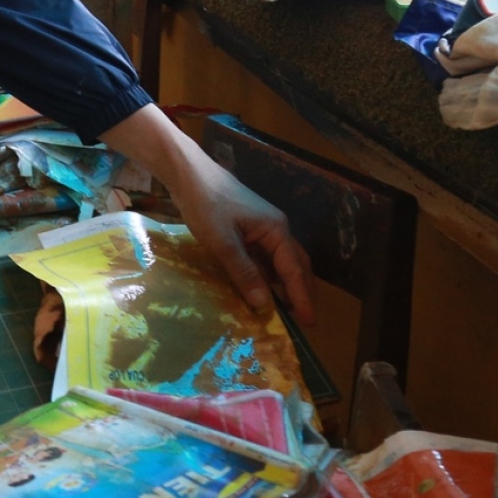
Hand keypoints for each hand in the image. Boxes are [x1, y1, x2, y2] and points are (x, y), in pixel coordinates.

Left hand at [100, 105, 313, 323]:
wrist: (188, 174)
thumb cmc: (207, 204)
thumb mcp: (224, 242)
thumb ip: (245, 273)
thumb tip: (264, 305)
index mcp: (276, 230)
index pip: (295, 270)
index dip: (302, 298)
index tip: (309, 323)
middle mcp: (275, 230)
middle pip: (296, 266)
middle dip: (301, 292)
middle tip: (303, 321)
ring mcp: (262, 229)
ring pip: (280, 263)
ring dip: (284, 286)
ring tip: (285, 312)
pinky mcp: (247, 231)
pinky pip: (264, 259)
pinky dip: (267, 276)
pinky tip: (260, 290)